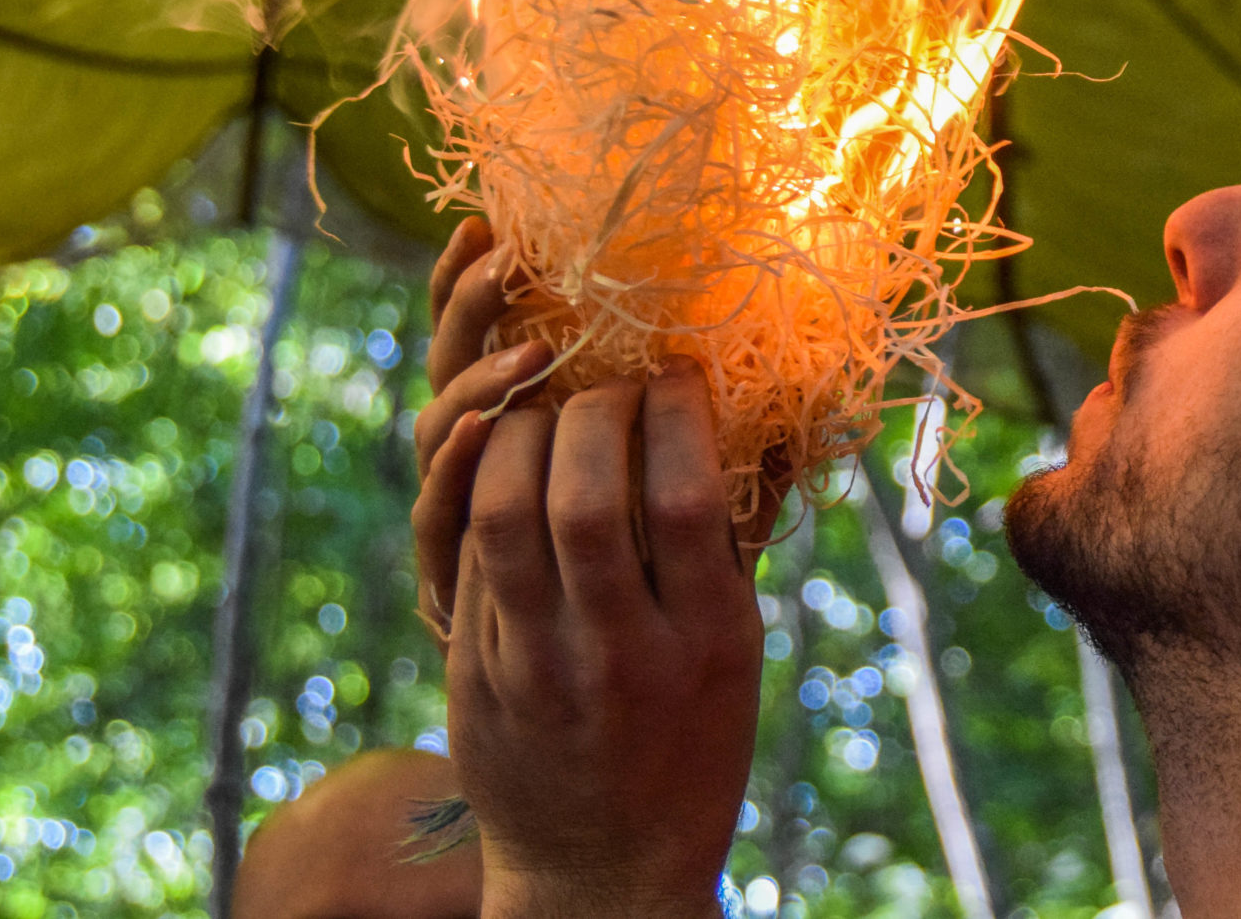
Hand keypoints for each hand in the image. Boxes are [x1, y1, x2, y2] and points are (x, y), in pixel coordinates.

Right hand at [415, 219, 794, 632]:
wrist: (580, 753)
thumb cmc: (649, 616)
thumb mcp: (695, 535)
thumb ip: (729, 476)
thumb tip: (807, 421)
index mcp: (539, 426)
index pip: (496, 330)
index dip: (484, 278)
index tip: (494, 220)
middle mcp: (489, 460)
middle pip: (457, 359)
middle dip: (471, 301)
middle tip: (505, 251)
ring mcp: (464, 518)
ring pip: (443, 424)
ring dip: (479, 372)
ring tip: (532, 345)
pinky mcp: (449, 582)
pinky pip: (437, 514)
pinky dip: (455, 467)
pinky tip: (482, 426)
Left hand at [427, 363, 763, 918]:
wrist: (603, 871)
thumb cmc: (693, 743)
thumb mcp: (739, 651)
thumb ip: (738, 543)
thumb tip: (773, 423)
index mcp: (705, 642)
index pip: (688, 498)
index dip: (677, 413)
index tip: (678, 372)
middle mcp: (619, 653)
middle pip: (588, 496)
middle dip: (595, 410)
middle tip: (607, 384)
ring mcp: (537, 667)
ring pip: (505, 515)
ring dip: (519, 436)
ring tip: (546, 412)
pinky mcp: (477, 677)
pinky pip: (468, 558)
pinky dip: (483, 492)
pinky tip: (507, 467)